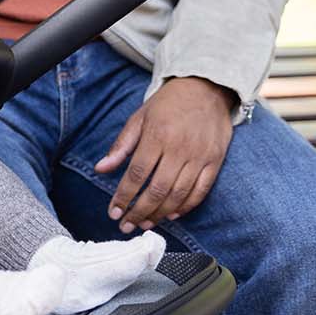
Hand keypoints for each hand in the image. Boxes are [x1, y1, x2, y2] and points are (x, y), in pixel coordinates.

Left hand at [94, 77, 235, 232]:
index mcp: (157, 136)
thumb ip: (121, 146)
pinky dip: (186, 207)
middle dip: (139, 212)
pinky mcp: (215, 161)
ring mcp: (200, 156)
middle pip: (157, 190)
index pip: (137, 174)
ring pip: (178, 195)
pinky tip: (171, 215)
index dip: (123, 196)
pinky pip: (201, 191)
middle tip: (126, 226)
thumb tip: (100, 169)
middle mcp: (179, 149)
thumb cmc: (168, 104)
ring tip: (145, 224)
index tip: (113, 212)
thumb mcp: (139, 118)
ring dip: (160, 214)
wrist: (206, 88)